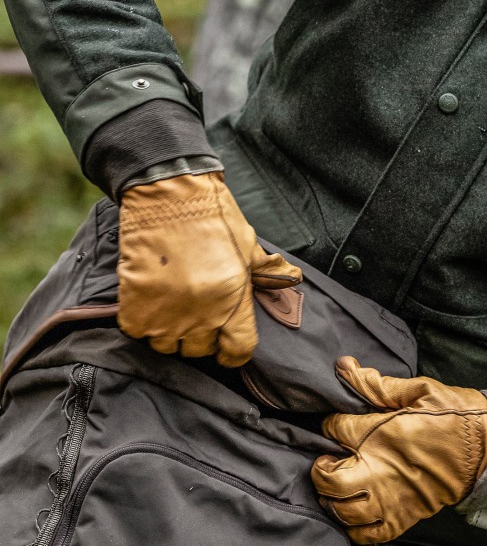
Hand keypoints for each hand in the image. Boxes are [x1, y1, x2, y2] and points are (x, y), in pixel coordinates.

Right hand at [116, 171, 302, 366]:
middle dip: (202, 338)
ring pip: (168, 346)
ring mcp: (166, 312)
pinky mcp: (136, 305)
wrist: (169, 193)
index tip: (228, 348)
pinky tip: (152, 304)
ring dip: (172, 333)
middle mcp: (201, 312)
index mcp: (234, 297)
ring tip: (174, 310)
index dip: (234, 352)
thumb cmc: (213, 215)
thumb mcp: (247, 243)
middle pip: (200, 351)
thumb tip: (292, 279)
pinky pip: (139, 333)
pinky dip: (144, 323)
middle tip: (199, 316)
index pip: (239, 349)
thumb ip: (268, 270)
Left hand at [311, 357, 486, 543]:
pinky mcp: (403, 517)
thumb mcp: (418, 390)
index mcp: (384, 433)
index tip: (336, 422)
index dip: (330, 424)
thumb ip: (377, 383)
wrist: (486, 448)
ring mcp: (391, 498)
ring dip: (332, 497)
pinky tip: (356, 507)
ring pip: (342, 510)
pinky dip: (353, 526)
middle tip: (328, 457)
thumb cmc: (453, 414)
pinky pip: (366, 534)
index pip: (336, 430)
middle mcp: (382, 470)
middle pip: (329, 479)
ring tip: (339, 482)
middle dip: (321, 468)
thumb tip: (344, 366)